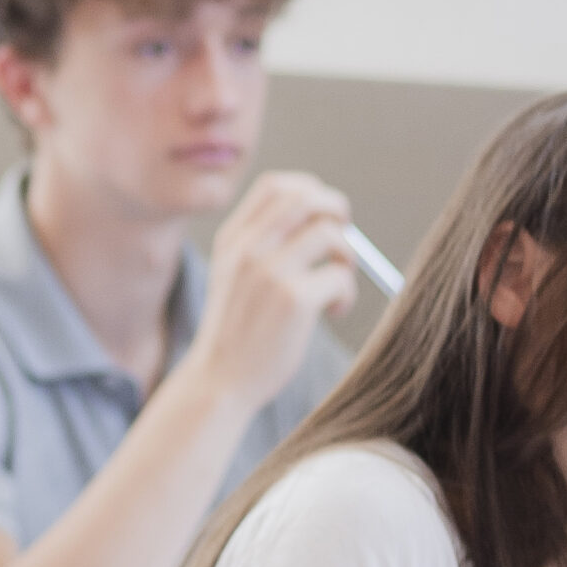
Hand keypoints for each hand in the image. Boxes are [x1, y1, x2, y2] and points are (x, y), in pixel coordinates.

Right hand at [183, 171, 357, 414]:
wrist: (218, 381)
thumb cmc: (236, 333)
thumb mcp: (233, 278)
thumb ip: (261, 246)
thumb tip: (323, 218)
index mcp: (232, 240)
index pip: (276, 185)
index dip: (310, 192)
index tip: (319, 220)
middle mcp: (248, 249)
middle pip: (308, 198)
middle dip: (337, 213)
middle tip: (340, 244)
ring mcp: (269, 272)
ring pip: (331, 234)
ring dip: (348, 256)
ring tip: (336, 284)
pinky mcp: (293, 300)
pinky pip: (341, 276)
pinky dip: (346, 294)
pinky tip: (332, 312)